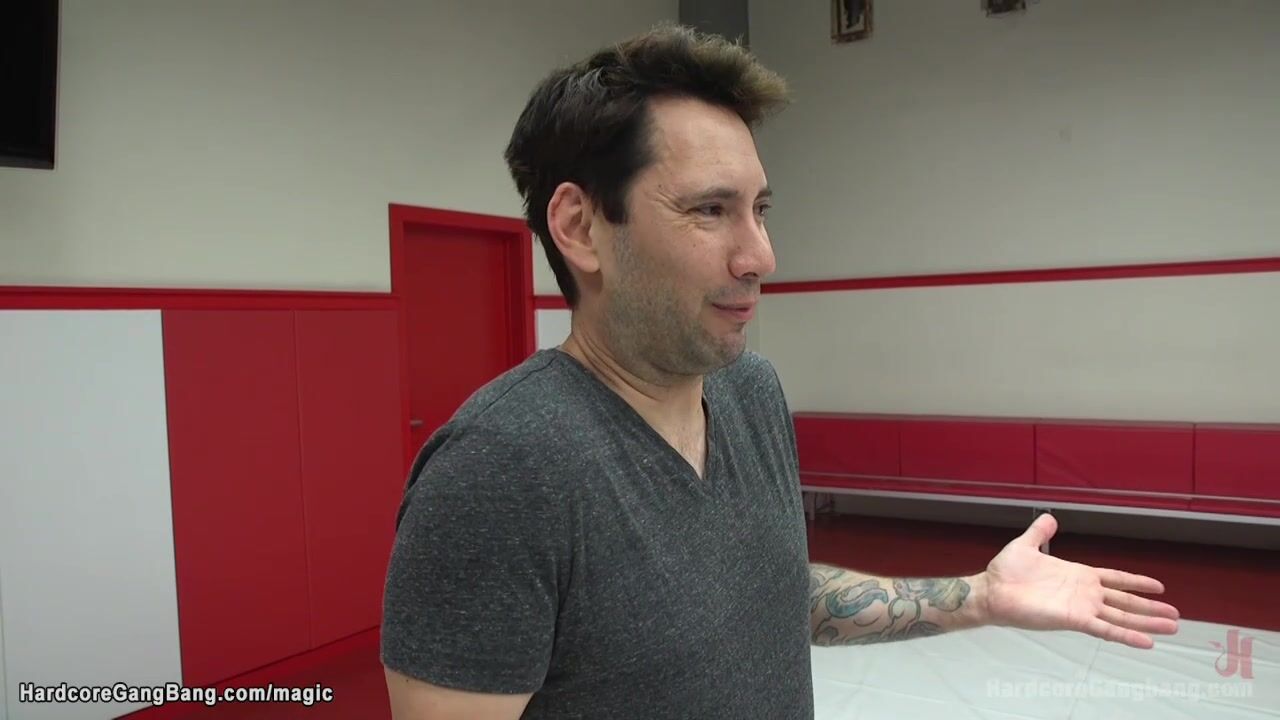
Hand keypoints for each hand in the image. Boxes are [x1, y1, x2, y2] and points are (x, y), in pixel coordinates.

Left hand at [978, 513, 1179, 648]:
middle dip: (1150, 608)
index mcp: (1078, 576)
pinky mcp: (1074, 620)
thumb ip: (1040, 532)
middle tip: (1176, 615)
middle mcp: (1085, 594)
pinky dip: (1126, 636)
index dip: (1136, 582)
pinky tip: (1147, 642)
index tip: (1159, 586)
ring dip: (1147, 622)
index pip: (1115, 579)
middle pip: (1125, 601)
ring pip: (1122, 617)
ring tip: (1172, 627)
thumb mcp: (1026, 544)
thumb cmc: (1005, 571)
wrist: (991, 590)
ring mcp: (1082, 608)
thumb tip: (1050, 517)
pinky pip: (1106, 629)